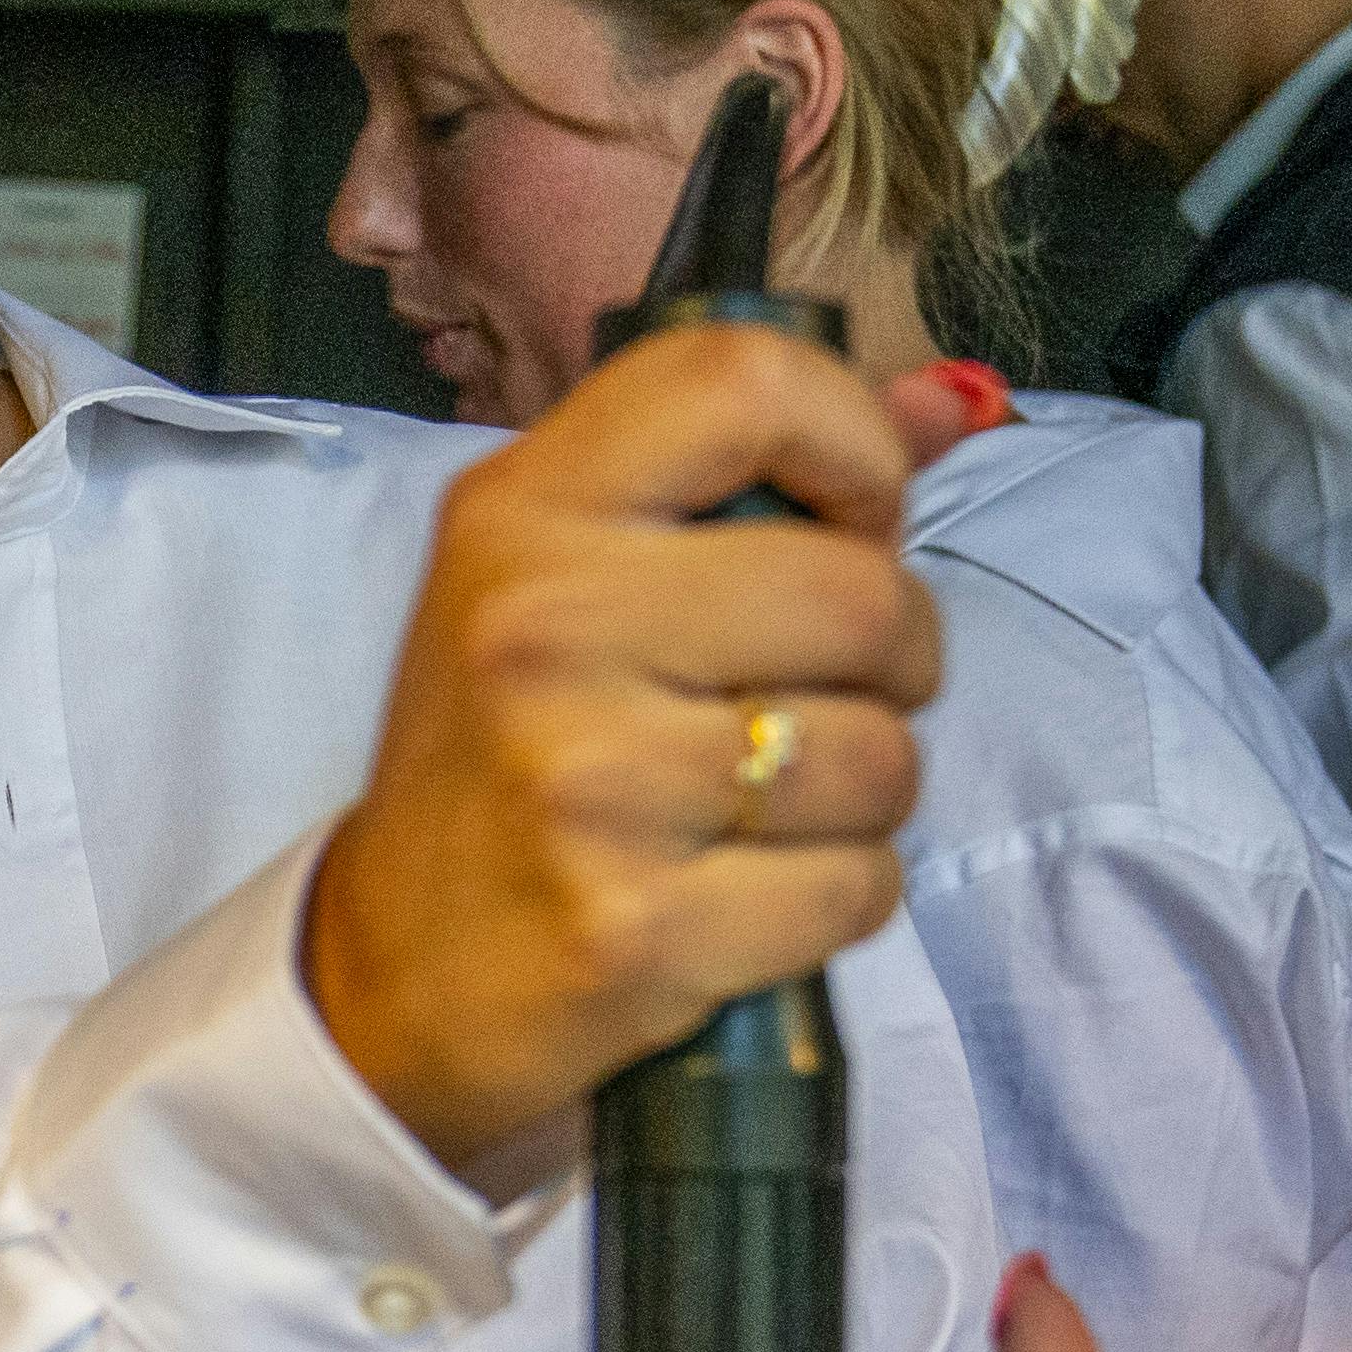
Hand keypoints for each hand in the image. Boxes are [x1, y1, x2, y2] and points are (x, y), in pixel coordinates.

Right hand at [313, 327, 969, 1176]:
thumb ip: (760, 474)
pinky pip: (857, 888)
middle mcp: (543, 628)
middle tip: (822, 691)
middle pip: (862, 597)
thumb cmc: (510, 747)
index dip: (853, 447)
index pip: (744, 386)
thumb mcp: (579, 571)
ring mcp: (587, 783)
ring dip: (867, 793)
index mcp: (524, 512)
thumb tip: (955, 402)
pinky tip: (751, 890)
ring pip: (881, 757)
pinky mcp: (634, 927)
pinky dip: (836, 898)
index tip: (847, 523)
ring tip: (772, 802)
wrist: (396, 965)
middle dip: (895, 657)